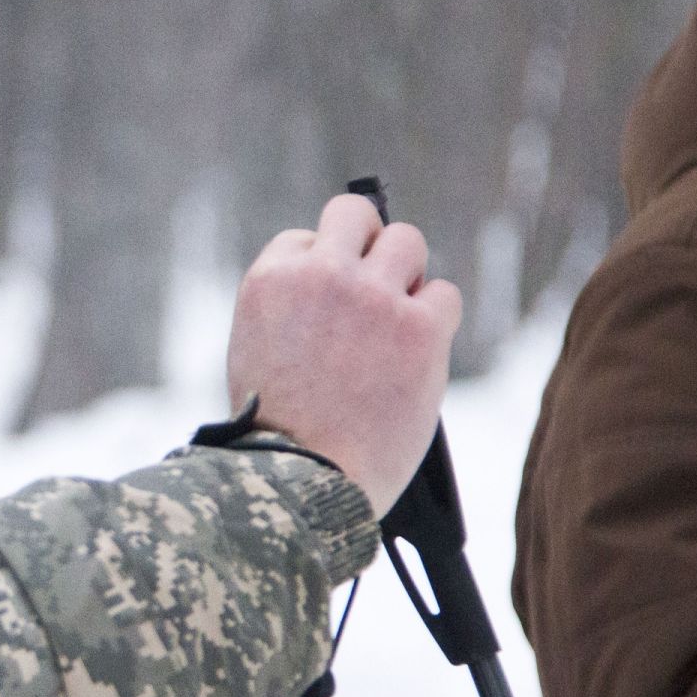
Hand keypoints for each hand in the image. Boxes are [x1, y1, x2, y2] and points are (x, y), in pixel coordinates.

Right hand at [225, 194, 461, 515]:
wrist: (300, 481)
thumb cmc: (274, 434)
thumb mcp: (252, 351)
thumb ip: (288, 309)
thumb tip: (337, 284)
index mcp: (268, 281)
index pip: (305, 238)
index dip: (321, 268)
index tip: (326, 302)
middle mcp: (320, 275)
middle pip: (356, 215)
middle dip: (367, 245)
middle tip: (371, 287)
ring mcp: (372, 297)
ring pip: (407, 241)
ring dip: (405, 275)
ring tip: (395, 322)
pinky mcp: (419, 328)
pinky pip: (444, 294)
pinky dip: (435, 319)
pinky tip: (417, 352)